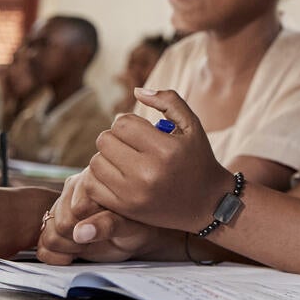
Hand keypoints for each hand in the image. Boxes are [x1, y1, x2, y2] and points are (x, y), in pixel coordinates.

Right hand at [37, 171, 169, 264]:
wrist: (136, 235)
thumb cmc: (137, 225)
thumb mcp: (129, 225)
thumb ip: (108, 225)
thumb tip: (80, 232)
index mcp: (90, 182)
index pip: (74, 211)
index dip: (88, 228)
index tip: (105, 232)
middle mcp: (72, 191)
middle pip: (58, 225)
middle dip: (77, 239)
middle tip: (96, 240)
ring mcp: (61, 209)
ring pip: (48, 235)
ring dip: (67, 247)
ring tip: (87, 245)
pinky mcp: (55, 227)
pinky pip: (42, 247)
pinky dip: (55, 256)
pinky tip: (74, 254)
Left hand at [77, 89, 230, 233]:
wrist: (207, 203)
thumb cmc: (198, 158)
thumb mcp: (192, 125)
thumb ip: (168, 100)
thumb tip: (136, 91)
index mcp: (166, 149)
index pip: (122, 124)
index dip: (127, 122)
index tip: (139, 130)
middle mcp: (148, 172)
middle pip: (105, 141)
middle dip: (115, 138)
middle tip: (130, 144)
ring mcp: (134, 194)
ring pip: (96, 162)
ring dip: (107, 157)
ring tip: (124, 159)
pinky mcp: (125, 209)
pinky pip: (92, 185)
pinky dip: (99, 177)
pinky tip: (116, 175)